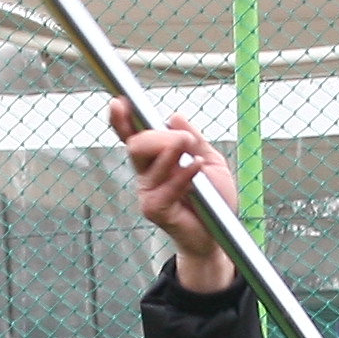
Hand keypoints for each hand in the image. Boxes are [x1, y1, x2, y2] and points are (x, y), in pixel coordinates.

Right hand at [108, 100, 237, 290]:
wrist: (219, 235)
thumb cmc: (213, 200)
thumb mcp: (210, 161)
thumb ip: (194, 140)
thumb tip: (174, 118)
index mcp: (156, 159)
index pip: (133, 136)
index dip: (122, 120)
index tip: (119, 102)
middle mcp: (146, 174)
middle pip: (137, 144)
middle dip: (160, 136)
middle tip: (185, 140)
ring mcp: (147, 191)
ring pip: (147, 159)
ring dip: (172, 150)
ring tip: (194, 155)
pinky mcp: (154, 209)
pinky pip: (164, 186)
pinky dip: (182, 174)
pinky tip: (197, 169)